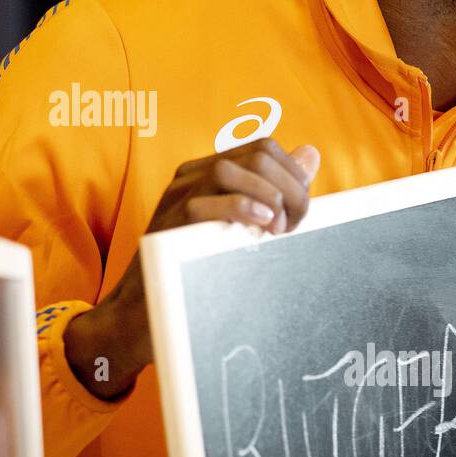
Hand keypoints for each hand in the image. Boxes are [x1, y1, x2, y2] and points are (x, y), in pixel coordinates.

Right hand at [64, 140, 319, 398]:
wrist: (144, 307)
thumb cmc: (196, 268)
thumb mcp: (239, 225)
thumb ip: (273, 190)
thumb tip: (312, 154)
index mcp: (208, 172)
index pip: (263, 148)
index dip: (293, 175)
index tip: (299, 214)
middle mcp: (191, 177)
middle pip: (256, 154)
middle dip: (290, 188)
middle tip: (293, 226)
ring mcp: (176, 197)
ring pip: (228, 170)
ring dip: (267, 198)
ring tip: (277, 230)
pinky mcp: (168, 223)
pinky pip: (203, 203)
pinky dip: (240, 209)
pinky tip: (259, 227)